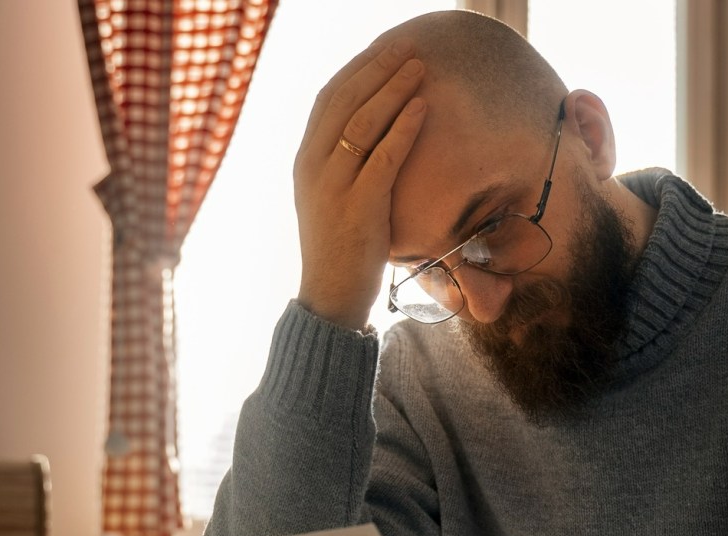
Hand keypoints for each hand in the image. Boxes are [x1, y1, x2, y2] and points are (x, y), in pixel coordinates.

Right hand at [293, 38, 426, 328]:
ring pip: (363, 122)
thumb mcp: (332, 200)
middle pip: (345, 101)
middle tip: (407, 46)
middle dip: (378, 69)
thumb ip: (342, 167)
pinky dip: (403, 128)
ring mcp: (334, 186)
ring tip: (420, 67)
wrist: (330, 296)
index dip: (358, 71)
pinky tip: (422, 108)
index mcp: (305, 162)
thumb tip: (372, 138)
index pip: (328, 100)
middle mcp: (313, 167)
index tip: (384, 51)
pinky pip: (383, 156)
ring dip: (394, 89)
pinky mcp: (359, 207)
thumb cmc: (340, 250)